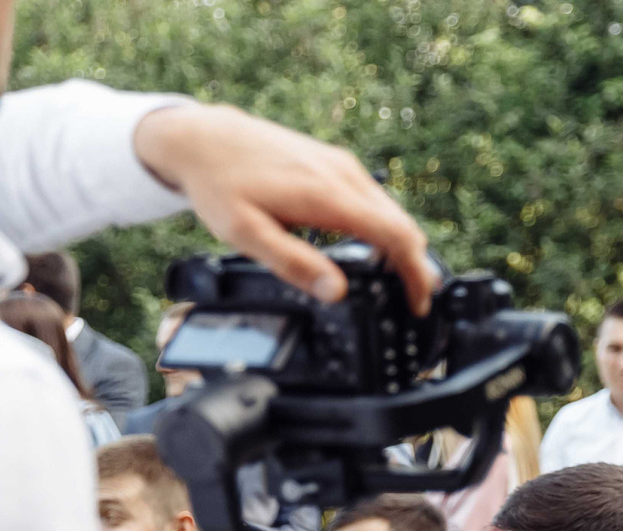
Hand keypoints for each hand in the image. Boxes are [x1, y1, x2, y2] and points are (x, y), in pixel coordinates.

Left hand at [131, 104, 435, 315]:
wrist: (203, 136)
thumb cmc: (219, 184)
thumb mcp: (244, 233)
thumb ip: (293, 264)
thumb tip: (338, 292)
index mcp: (327, 196)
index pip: (395, 236)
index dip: (416, 274)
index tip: (420, 303)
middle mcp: (343, 175)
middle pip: (402, 224)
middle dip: (416, 264)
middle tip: (415, 299)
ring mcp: (341, 165)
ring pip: (392, 210)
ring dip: (402, 245)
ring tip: (399, 278)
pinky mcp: (334, 161)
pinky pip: (375, 198)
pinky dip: (385, 226)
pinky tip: (374, 244)